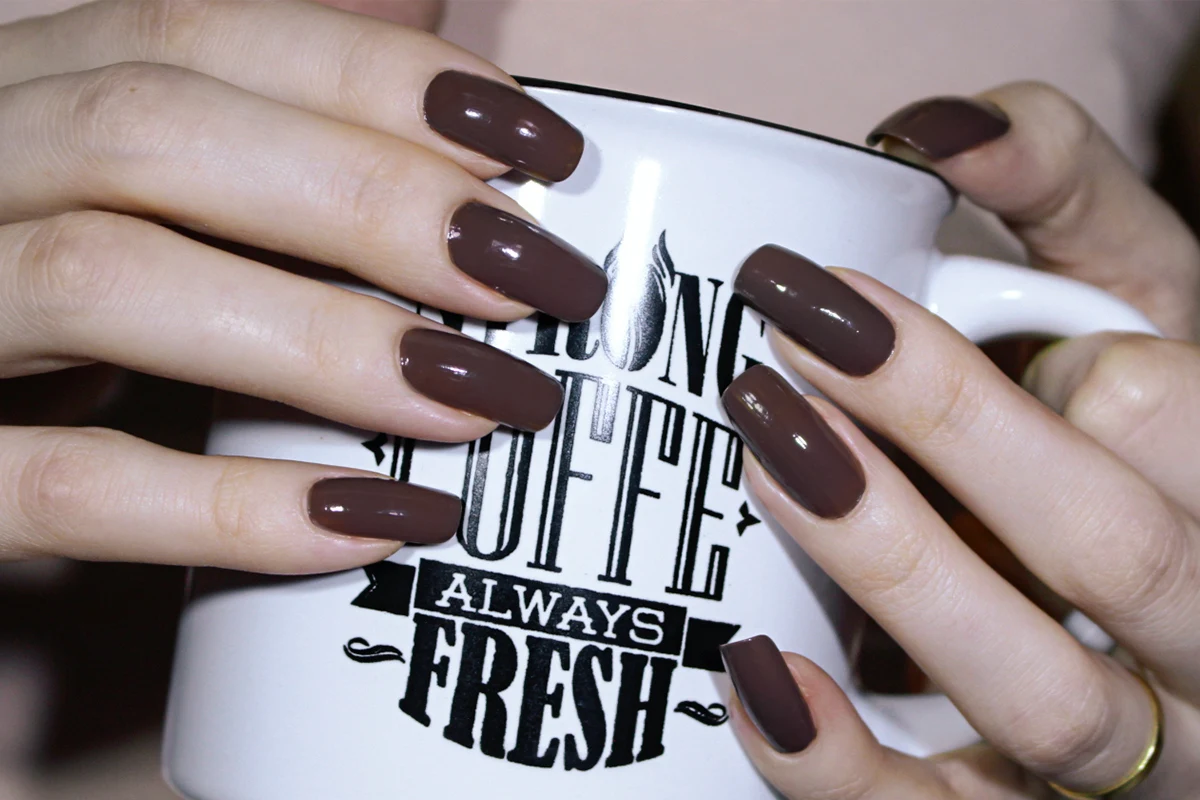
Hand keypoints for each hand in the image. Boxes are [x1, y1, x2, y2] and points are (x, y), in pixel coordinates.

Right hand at [0, 0, 604, 571]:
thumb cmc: (36, 325)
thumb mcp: (125, 220)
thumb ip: (249, 192)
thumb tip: (464, 193)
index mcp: (21, 102)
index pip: (203, 35)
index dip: (383, 80)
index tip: (541, 147)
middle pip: (157, 130)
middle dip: (375, 198)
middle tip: (540, 278)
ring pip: (105, 279)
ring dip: (325, 338)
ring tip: (484, 397)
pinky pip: (60, 488)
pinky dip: (226, 507)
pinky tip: (370, 522)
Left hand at [719, 84, 1199, 797]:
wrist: (1134, 597)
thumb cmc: (1128, 432)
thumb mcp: (1136, 295)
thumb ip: (1064, 191)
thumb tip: (942, 129)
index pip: (1188, 425)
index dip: (1075, 361)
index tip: (909, 305)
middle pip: (1119, 557)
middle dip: (951, 431)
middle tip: (797, 336)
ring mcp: (1129, 755)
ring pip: (1044, 700)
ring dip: (897, 570)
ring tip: (772, 449)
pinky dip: (847, 769)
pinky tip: (758, 672)